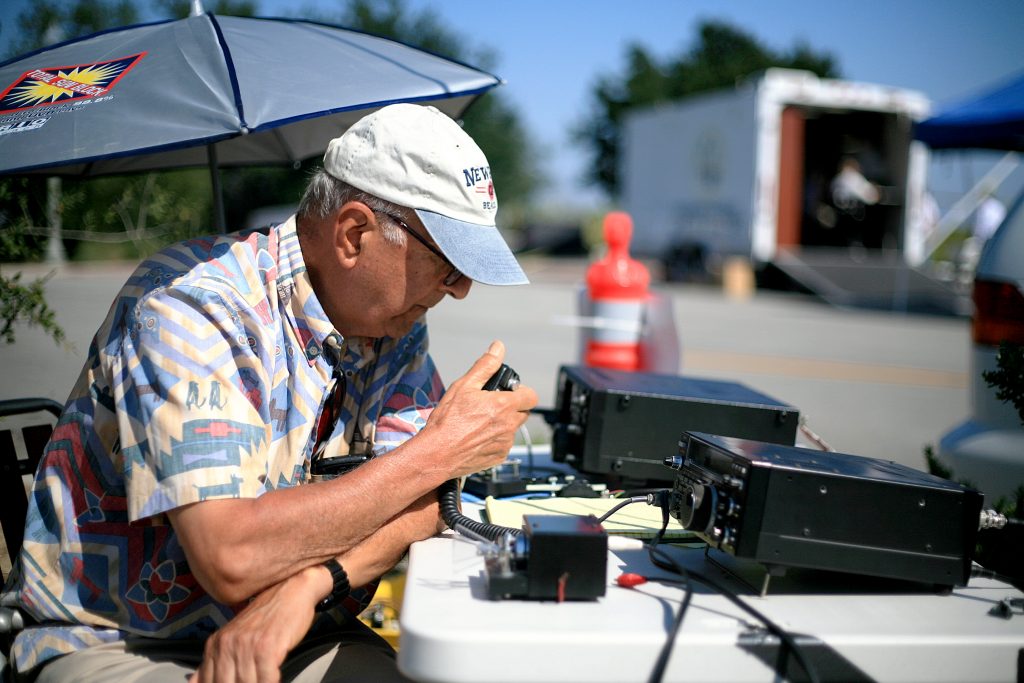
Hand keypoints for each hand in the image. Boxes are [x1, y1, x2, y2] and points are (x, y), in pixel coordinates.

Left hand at [189, 568, 321, 682]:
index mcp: (215, 644)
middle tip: (251, 680)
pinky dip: (271, 682)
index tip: (234, 681)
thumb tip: (194, 681)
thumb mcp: (236, 636)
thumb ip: (215, 660)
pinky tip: (274, 677)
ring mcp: (246, 645)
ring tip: (263, 679)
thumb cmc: (268, 616)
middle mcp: (227, 644)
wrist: (291, 591)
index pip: (208, 681)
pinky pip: (266, 680)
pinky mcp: (266, 647)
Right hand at [420, 340, 537, 478]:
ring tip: (480, 422)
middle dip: (512, 407)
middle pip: (523, 412)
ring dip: (503, 423)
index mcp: (503, 406)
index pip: (531, 396)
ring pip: (513, 428)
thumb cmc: (447, 421)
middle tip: (491, 405)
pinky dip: (495, 439)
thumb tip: (498, 348)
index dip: (522, 392)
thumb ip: (485, 366)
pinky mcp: (499, 456)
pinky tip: (477, 436)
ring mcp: (505, 443)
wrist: (437, 453)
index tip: (509, 392)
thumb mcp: (464, 386)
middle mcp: (508, 425)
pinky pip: (504, 444)